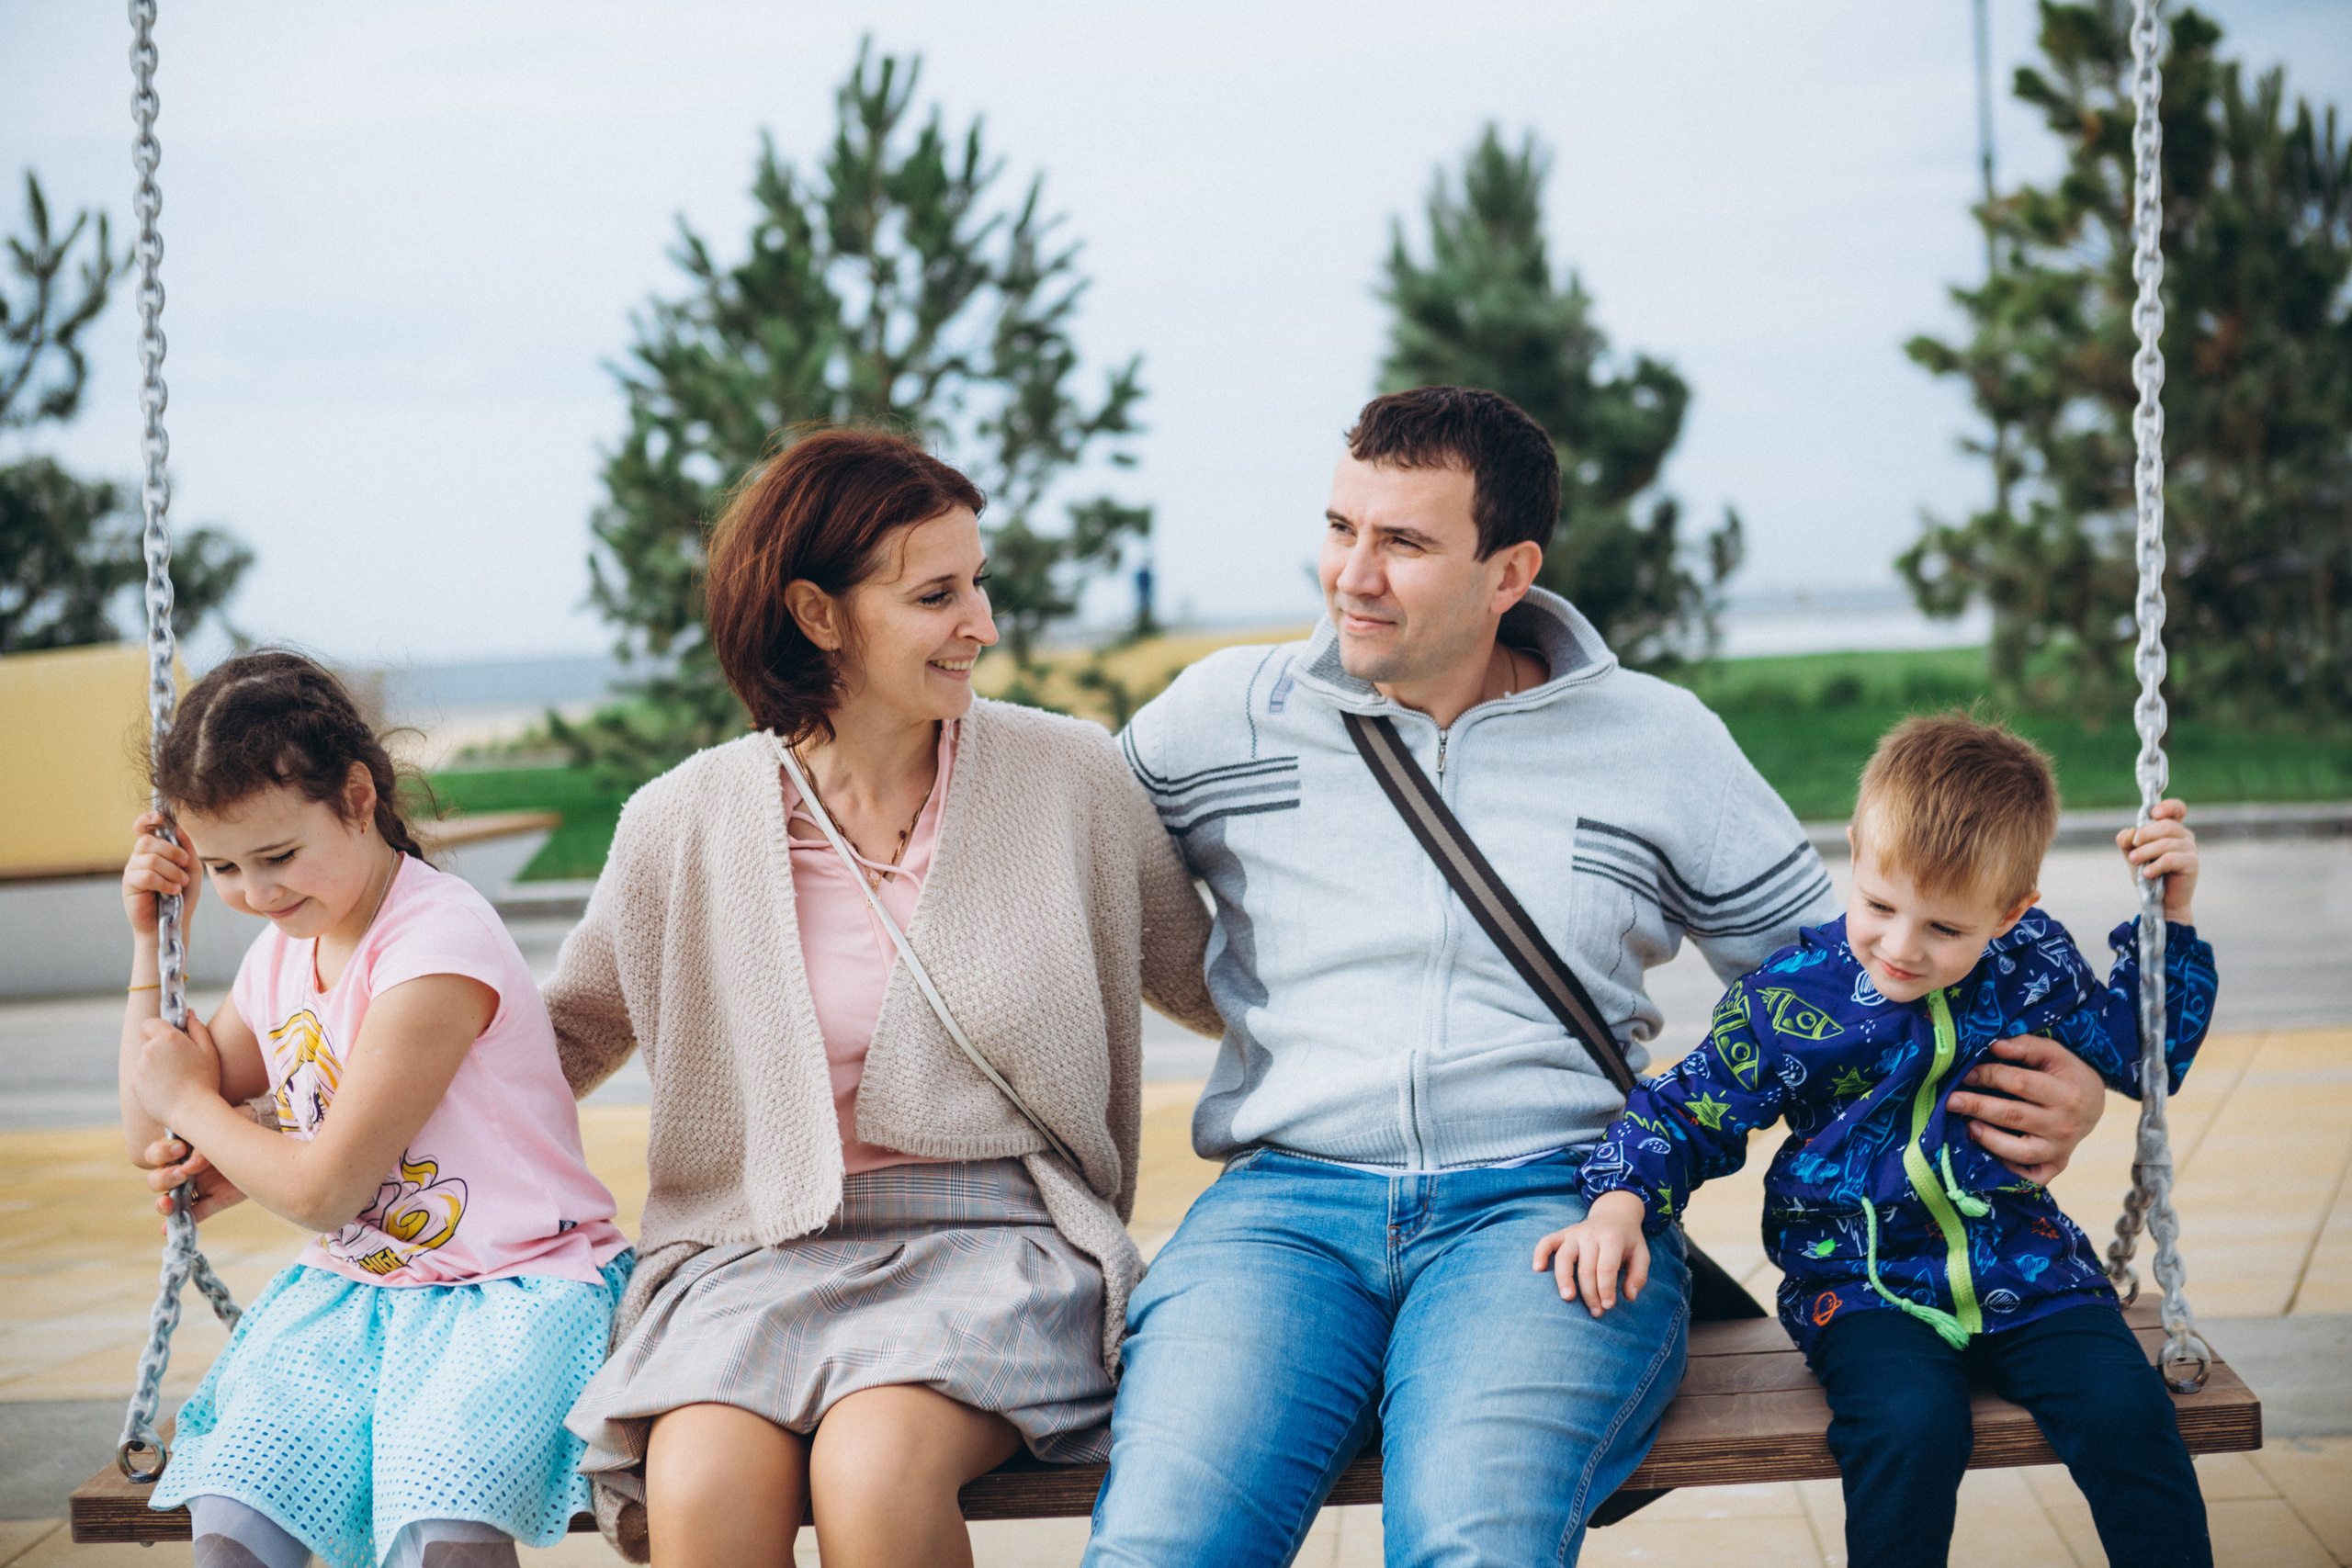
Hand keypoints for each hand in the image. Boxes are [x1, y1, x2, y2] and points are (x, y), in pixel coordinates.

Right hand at [121, 811, 197, 938]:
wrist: (173, 923)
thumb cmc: (182, 896)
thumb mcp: (191, 869)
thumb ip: (187, 849)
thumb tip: (180, 827)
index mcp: (153, 851)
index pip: (142, 829)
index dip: (146, 820)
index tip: (159, 818)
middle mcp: (139, 858)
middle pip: (147, 842)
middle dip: (171, 851)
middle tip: (185, 864)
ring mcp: (132, 871)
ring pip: (149, 859)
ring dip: (171, 871)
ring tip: (180, 884)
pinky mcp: (129, 886)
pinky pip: (146, 876)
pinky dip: (164, 882)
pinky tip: (173, 891)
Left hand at [130, 1013, 223, 1128]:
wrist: (192, 1111)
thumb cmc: (205, 1080)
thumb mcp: (209, 1051)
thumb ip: (197, 1028)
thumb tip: (189, 1014)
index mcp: (168, 1037)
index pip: (149, 1023)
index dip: (157, 1029)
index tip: (168, 1038)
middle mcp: (149, 1049)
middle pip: (150, 1044)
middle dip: (161, 1050)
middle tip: (180, 1065)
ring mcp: (140, 1067)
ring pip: (145, 1061)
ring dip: (155, 1066)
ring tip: (174, 1080)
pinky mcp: (134, 1083)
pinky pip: (141, 1077)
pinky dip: (150, 1081)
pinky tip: (166, 1089)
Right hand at [143, 1134, 249, 1221]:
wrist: (266, 1141)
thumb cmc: (242, 1126)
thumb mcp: (225, 1128)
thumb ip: (204, 1144)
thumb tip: (189, 1166)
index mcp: (181, 1148)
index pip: (157, 1153)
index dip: (161, 1152)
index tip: (181, 1148)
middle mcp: (184, 1169)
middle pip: (157, 1179)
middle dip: (164, 1178)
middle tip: (183, 1174)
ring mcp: (197, 1187)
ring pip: (168, 1200)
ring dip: (164, 1203)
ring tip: (168, 1203)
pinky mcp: (213, 1201)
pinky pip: (194, 1215)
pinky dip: (181, 1224)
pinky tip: (168, 1230)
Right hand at [1533, 1190, 1650, 1315]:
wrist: (1615, 1214)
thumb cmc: (1628, 1241)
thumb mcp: (1641, 1255)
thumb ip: (1638, 1276)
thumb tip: (1629, 1297)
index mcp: (1612, 1239)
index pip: (1606, 1269)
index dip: (1606, 1290)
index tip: (1608, 1307)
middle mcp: (1591, 1234)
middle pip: (1586, 1269)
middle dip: (1590, 1294)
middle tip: (1595, 1313)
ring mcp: (1574, 1233)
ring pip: (1564, 1258)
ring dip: (1564, 1280)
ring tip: (1568, 1298)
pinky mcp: (1562, 1234)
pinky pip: (1546, 1242)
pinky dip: (1539, 1254)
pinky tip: (1538, 1270)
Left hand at [1947, 1034, 2105, 1184]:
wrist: (2094, 1103)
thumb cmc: (2065, 1074)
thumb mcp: (2053, 1053)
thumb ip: (2024, 1046)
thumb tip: (1993, 1045)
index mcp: (2066, 1093)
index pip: (2020, 1084)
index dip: (1989, 1076)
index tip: (1966, 1073)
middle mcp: (2064, 1125)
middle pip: (2014, 1116)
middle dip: (1978, 1107)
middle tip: (1950, 1101)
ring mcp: (2061, 1149)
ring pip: (2020, 1152)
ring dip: (1989, 1140)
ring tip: (1967, 1125)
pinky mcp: (2056, 1165)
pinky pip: (2030, 1175)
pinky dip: (2009, 1169)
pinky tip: (1988, 1154)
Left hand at [2116, 799, 2198, 924]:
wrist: (2160, 900)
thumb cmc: (2148, 874)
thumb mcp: (2133, 855)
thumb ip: (2127, 842)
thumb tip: (2128, 833)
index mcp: (2171, 828)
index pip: (2177, 809)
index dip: (2167, 807)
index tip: (2153, 814)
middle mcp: (2183, 835)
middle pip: (2165, 825)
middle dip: (2144, 835)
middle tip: (2133, 848)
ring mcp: (2190, 848)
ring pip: (2165, 843)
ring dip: (2145, 853)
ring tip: (2134, 862)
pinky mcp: (2192, 863)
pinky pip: (2170, 859)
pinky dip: (2154, 865)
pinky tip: (2146, 873)